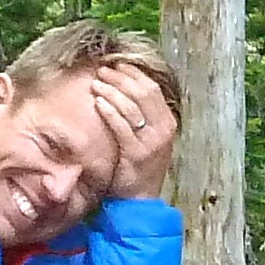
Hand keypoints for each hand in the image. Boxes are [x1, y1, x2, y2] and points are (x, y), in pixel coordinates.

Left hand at [93, 64, 178, 200]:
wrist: (140, 199)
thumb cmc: (139, 166)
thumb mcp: (148, 138)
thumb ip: (143, 116)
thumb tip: (124, 88)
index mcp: (168, 122)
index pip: (153, 88)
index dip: (134, 73)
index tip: (117, 65)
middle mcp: (163, 129)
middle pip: (143, 92)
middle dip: (121, 78)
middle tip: (103, 70)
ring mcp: (151, 142)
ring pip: (131, 106)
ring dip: (112, 90)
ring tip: (96, 83)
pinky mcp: (136, 153)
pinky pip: (121, 125)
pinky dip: (109, 110)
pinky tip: (97, 102)